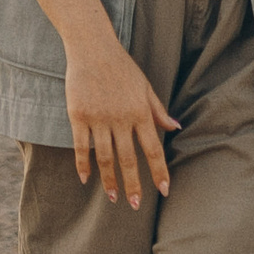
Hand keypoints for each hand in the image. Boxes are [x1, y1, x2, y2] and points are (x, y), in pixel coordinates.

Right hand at [64, 39, 178, 208]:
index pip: (152, 148)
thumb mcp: (145, 87)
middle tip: (135, 205)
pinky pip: (81, 147)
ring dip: (109, 180)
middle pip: (128, 159)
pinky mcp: (78, 116)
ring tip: (113, 197)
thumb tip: (176, 128)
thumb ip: (158, 111)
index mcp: (140, 112)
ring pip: (105, 157)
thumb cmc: (122, 67)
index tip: (164, 190)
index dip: (158, 171)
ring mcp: (98, 118)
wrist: (92, 48)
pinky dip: (83, 165)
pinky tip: (86, 180)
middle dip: (133, 184)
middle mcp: (120, 118)